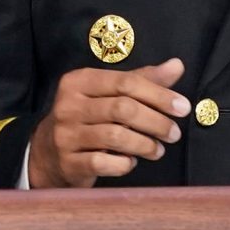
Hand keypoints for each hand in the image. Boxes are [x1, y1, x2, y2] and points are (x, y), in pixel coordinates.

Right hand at [29, 58, 188, 187]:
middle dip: (155, 122)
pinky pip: (103, 163)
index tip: (183, 107)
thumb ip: (142, 80)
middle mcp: (68, 105)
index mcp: (79, 81)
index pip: (125, 82)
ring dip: (144, 144)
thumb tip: (177, 66)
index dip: (158, 94)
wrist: (47, 153)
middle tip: (174, 133)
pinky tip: (132, 162)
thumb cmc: (87, 118)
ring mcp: (65, 135)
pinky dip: (124, 164)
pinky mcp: (67, 162)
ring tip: (158, 150)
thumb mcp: (108, 94)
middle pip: (122, 109)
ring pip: (115, 136)